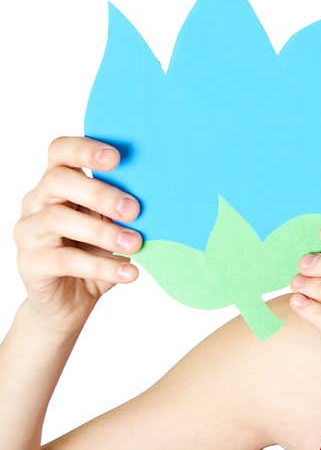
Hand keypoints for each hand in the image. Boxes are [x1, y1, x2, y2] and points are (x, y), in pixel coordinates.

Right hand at [13, 136, 142, 332]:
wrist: (71, 300)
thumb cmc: (95, 252)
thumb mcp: (113, 225)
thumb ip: (123, 208)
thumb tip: (162, 198)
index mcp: (59, 183)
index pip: (60, 151)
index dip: (85, 149)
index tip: (116, 158)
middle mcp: (37, 201)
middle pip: (58, 180)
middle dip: (99, 192)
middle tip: (134, 210)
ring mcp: (29, 231)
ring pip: (58, 218)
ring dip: (103, 231)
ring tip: (135, 243)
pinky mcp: (29, 263)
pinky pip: (64, 259)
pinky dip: (101, 265)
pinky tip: (128, 271)